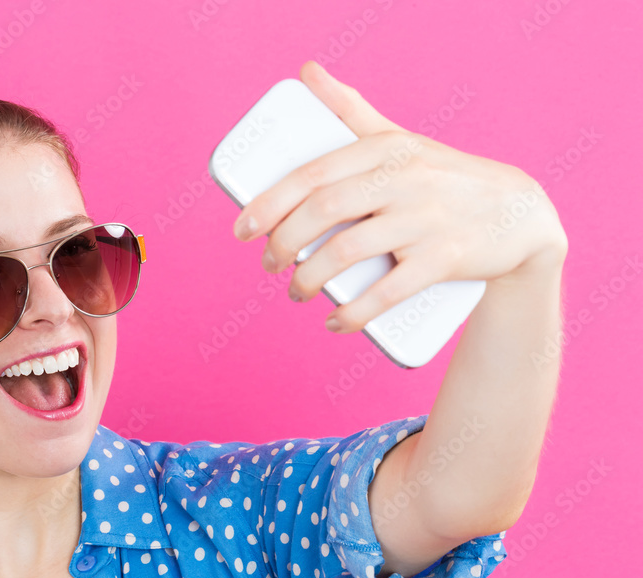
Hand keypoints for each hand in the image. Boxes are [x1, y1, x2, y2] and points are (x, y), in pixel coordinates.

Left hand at [234, 61, 567, 332]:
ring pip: (347, 253)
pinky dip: (354, 313)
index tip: (242, 231)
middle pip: (323, 213)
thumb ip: (350, 110)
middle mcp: (404, 178)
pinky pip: (388, 291)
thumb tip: (306, 71)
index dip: (269, 204)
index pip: (312, 173)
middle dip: (283, 244)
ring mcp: (426, 218)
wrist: (519, 214)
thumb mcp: (398, 139)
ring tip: (296, 293)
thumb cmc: (441, 176)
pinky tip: (335, 323)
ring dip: (309, 281)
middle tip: (270, 265)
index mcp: (384, 148)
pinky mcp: (446, 259)